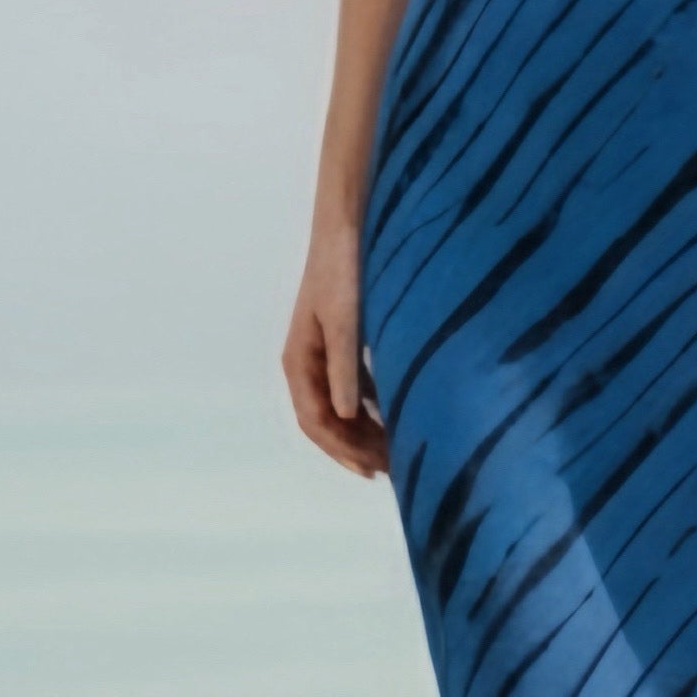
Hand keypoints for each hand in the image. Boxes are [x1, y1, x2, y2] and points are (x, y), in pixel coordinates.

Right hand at [283, 226, 388, 476]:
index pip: (315, 422)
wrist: (348, 226)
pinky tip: (397, 417)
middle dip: (354, 448)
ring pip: (340, 408)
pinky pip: (355, 389)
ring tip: (395, 451)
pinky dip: (373, 408)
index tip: (373, 470)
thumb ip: (344, 366)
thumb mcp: (344, 319)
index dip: (342, 450)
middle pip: (326, 422)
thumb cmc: (343, 269)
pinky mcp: (345, 344)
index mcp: (299, 362)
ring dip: (363, 432)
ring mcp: (325, 355)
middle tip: (392, 469)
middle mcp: (307, 363)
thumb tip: (343, 415)